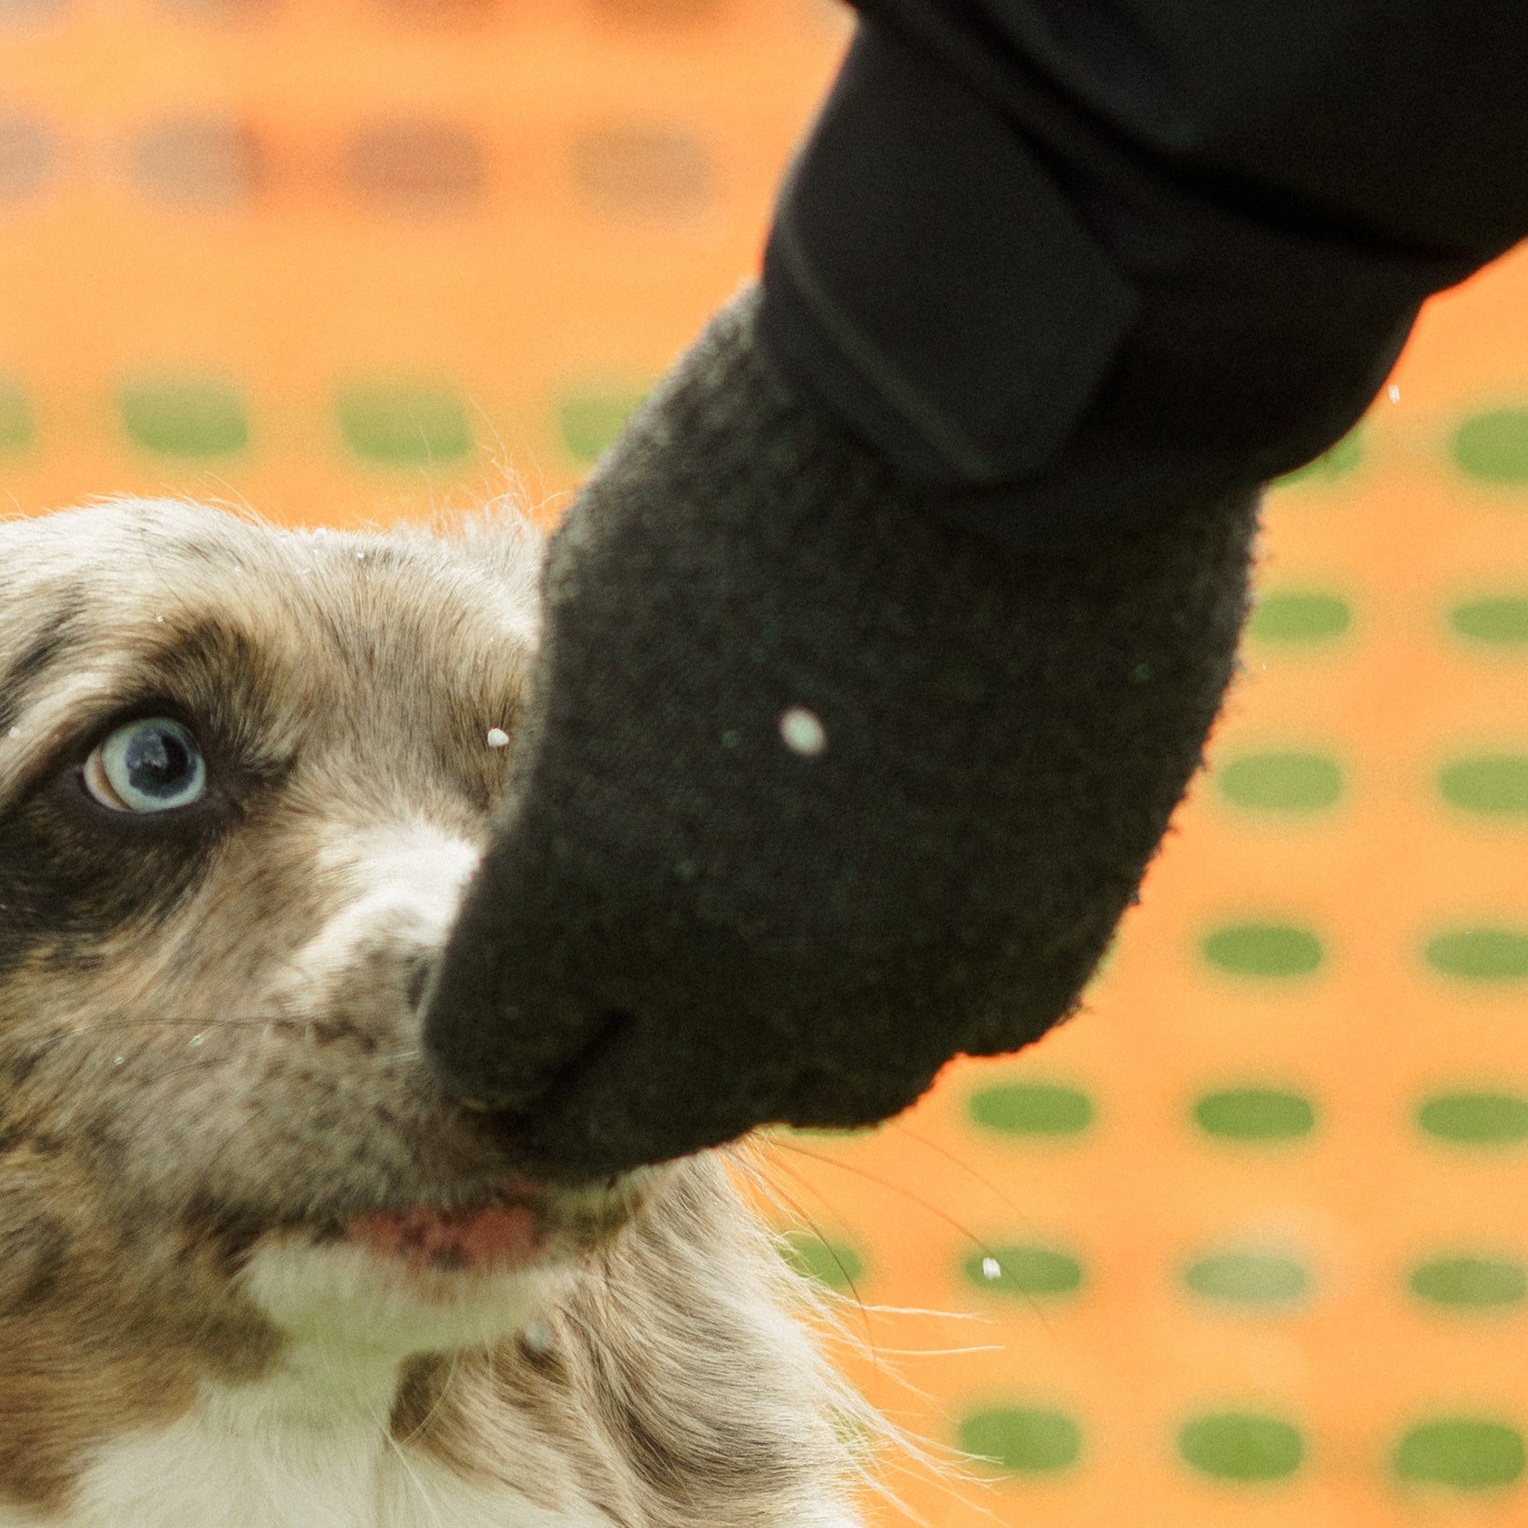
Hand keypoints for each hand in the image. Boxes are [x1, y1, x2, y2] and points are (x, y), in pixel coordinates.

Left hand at [424, 292, 1254, 1175]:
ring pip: (809, 1093)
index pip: (488, 1052)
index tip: (487, 1001)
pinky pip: (960, 1027)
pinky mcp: (1051, 945)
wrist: (1013, 407)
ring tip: (749, 956)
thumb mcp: (586, 616)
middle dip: (595, 1079)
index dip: (476, 1030)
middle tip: (592, 1031)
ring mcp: (912, 982)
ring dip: (763, 1045)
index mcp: (587, 894)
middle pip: (634, 1121)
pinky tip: (898, 892)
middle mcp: (744, 983)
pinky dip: (915, 985)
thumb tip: (558, 866)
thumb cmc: (757, 466)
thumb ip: (562, 784)